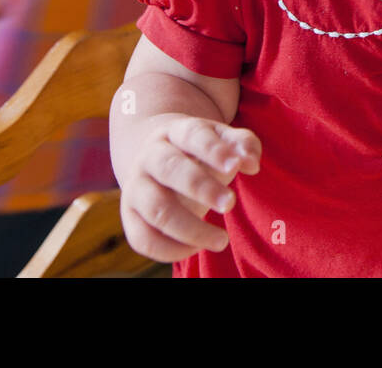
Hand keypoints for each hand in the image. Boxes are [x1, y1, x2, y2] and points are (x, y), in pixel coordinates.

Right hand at [119, 115, 261, 263]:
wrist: (153, 156)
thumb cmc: (198, 150)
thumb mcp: (219, 138)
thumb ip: (242, 144)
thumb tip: (251, 163)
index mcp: (176, 131)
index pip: (193, 135)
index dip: (214, 150)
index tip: (236, 166)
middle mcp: (150, 156)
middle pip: (170, 169)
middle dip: (200, 187)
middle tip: (230, 203)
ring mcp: (136, 186)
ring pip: (156, 209)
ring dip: (189, 227)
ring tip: (222, 240)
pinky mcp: (129, 216)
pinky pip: (143, 238)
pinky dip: (170, 249)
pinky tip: (197, 248)